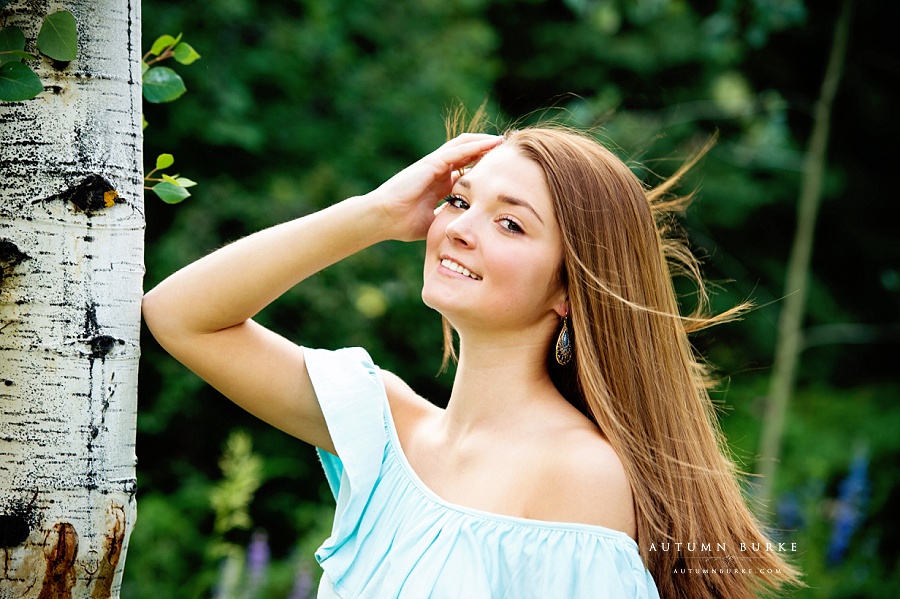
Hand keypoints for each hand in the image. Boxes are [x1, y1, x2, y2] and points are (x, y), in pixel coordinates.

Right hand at [366, 134, 502, 241]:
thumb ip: (448, 218)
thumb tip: (463, 225)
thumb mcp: (434, 221)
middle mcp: (438, 170)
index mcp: (439, 183)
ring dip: (483, 142)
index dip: (483, 165)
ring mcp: (434, 165)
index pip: (466, 168)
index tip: (502, 167)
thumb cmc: (403, 223)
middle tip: (506, 150)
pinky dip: (474, 146)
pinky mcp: (430, 164)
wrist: (384, 219)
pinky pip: (456, 151)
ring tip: (502, 140)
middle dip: (486, 149)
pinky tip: (490, 143)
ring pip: (463, 146)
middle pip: (467, 152)